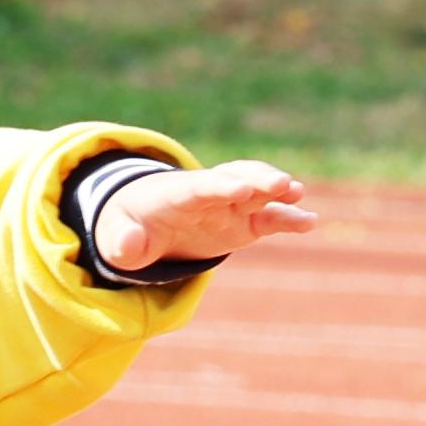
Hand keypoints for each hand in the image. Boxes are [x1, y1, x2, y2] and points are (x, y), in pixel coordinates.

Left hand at [95, 159, 315, 274]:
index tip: (240, 190)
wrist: (147, 219)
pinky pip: (269, 218)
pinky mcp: (245, 221)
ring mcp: (231, 205)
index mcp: (177, 194)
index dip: (221, 187)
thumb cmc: (131, 226)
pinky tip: (309, 222)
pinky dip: (288, 219)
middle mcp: (210, 194)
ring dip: (277, 190)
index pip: (200, 187)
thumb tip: (130, 245)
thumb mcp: (116, 238)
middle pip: (236, 179)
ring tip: (297, 194)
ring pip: (258, 191)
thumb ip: (121, 243)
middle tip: (281, 184)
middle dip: (258, 180)